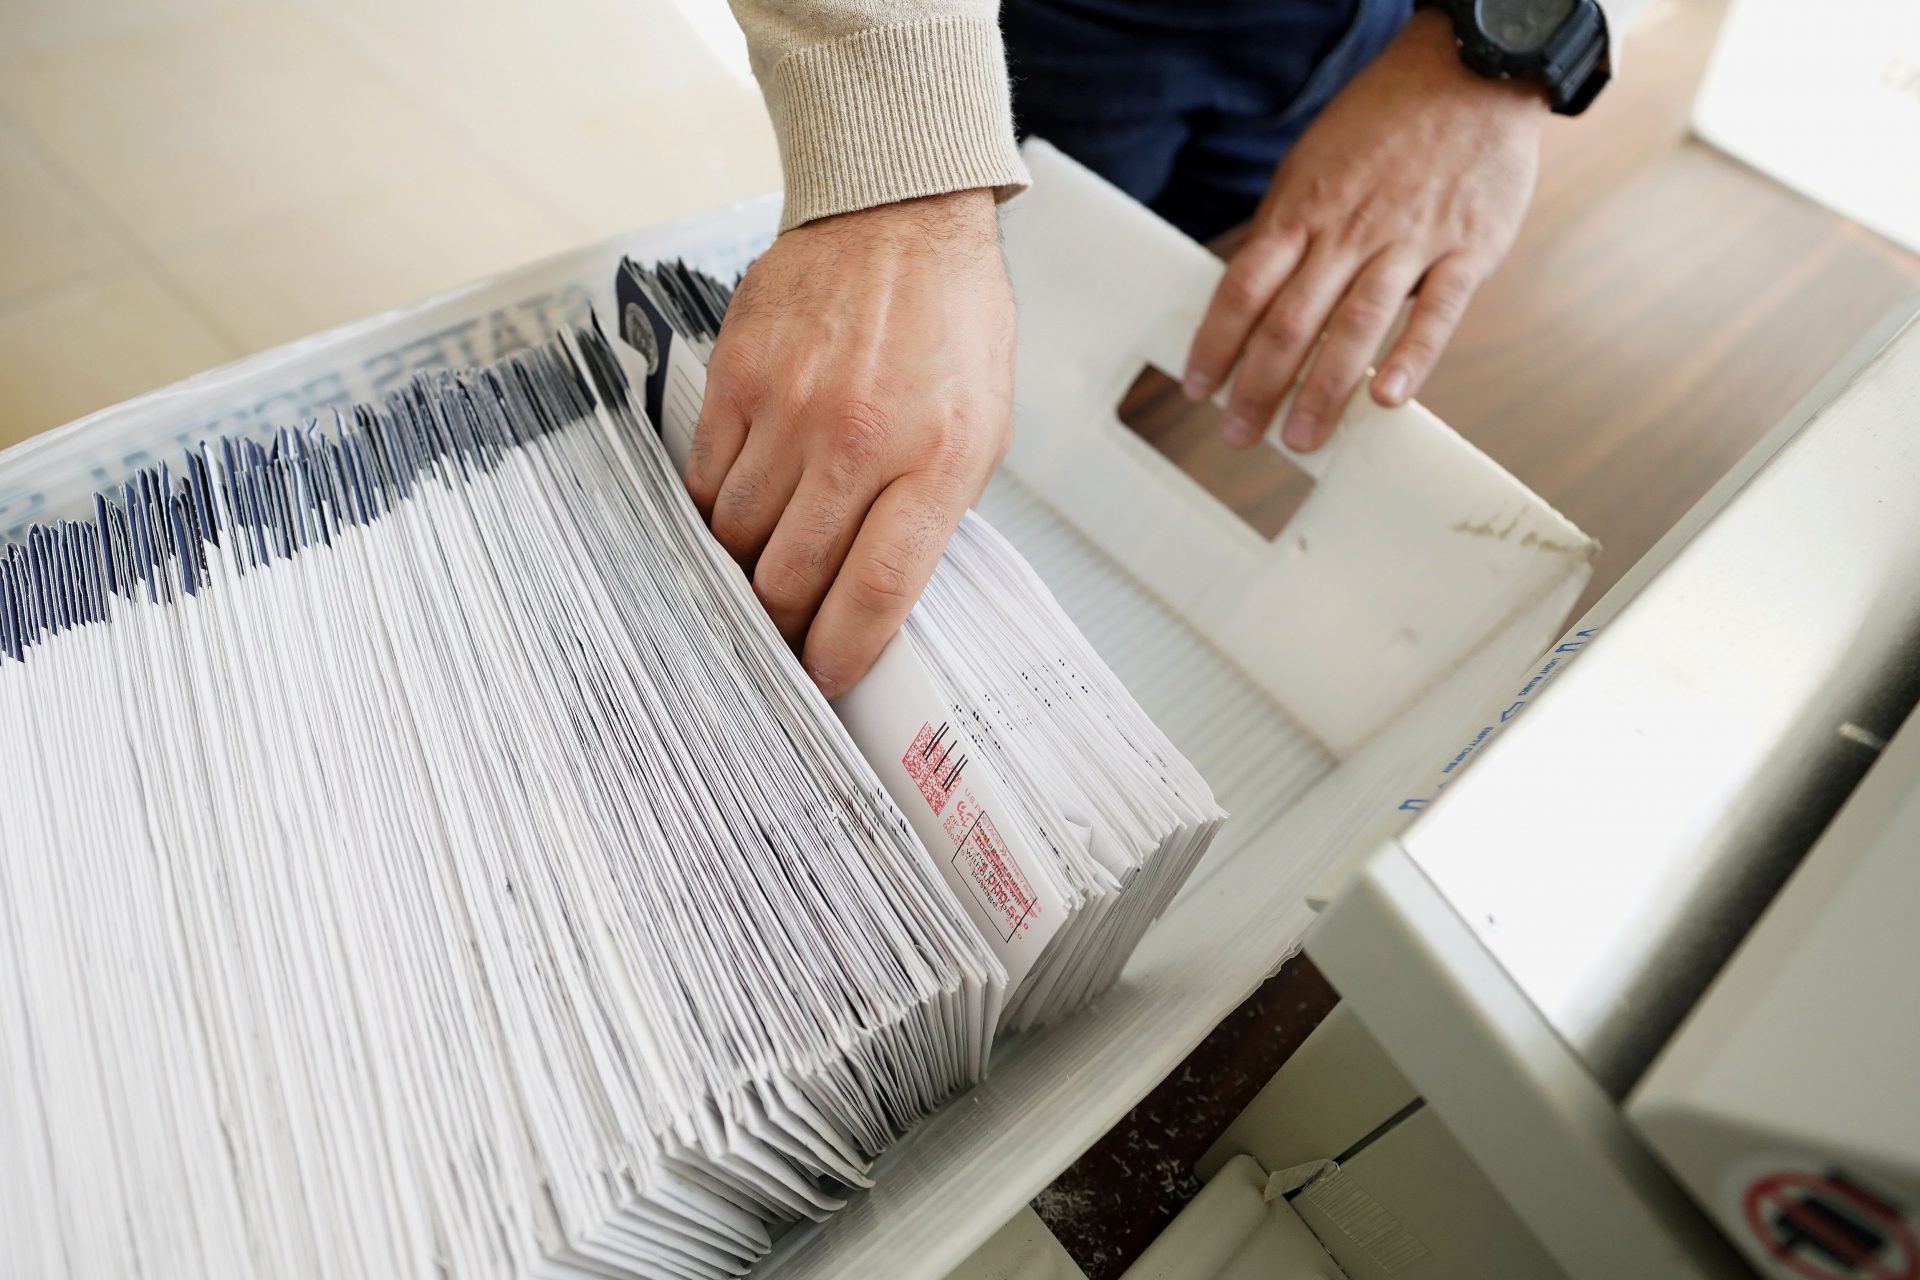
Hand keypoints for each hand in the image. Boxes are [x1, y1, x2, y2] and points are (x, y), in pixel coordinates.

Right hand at [687, 189, 1013, 696]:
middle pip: (790, 576)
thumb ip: (931, 515)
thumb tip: (874, 600)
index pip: (876, 589)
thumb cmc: (949, 324)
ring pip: (737, 537)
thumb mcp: (982, 429)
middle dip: (784, 625)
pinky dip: (715, 511)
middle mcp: (858, 438)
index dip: (840, 652)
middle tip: (786, 636)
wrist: (897, 218)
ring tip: (762, 567)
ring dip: (745, 567)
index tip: (824, 680)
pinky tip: (737, 509)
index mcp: (937, 458)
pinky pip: (704, 480)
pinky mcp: (737, 380)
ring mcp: (790, 408)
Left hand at [1183, 8, 1545, 451]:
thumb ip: (1285, 231)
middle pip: (1291, 320)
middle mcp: (1348, 231)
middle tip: (1240, 434)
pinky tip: (1388, 398)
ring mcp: (1408, 241)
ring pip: (1356, 326)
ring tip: (1303, 438)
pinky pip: (1437, 312)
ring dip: (1324, 390)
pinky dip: (1411, 358)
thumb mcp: (1312, 167)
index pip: (1243, 288)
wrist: (1469, 73)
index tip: (1199, 389)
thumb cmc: (1382, 128)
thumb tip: (1246, 295)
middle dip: (1259, 385)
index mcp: (1303, 211)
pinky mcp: (1467, 250)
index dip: (1216, 344)